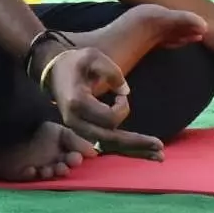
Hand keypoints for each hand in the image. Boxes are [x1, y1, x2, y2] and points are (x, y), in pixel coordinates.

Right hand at [37, 40, 163, 160]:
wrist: (53, 71)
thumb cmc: (76, 62)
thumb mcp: (93, 56)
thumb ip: (112, 72)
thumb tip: (125, 92)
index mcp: (77, 102)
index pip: (108, 118)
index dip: (122, 107)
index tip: (122, 94)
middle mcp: (75, 121)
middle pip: (110, 139)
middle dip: (136, 144)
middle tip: (160, 148)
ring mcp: (78, 129)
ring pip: (109, 145)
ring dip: (135, 151)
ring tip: (159, 156)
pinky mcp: (83, 131)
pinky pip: (106, 144)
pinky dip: (126, 149)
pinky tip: (144, 153)